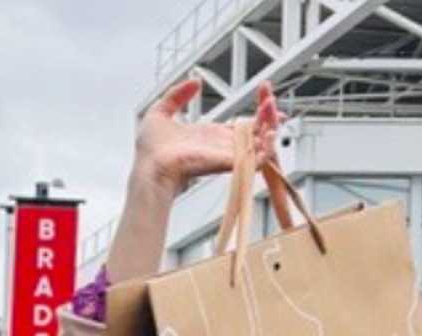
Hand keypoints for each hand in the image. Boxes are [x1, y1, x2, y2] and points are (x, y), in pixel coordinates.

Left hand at [133, 76, 281, 193]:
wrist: (149, 168)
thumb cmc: (150, 152)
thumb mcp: (161, 112)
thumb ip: (177, 94)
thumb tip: (195, 81)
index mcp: (211, 137)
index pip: (243, 124)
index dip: (257, 110)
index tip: (264, 90)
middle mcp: (222, 147)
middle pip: (257, 131)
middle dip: (268, 112)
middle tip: (269, 94)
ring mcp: (227, 156)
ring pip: (261, 143)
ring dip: (271, 123)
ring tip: (271, 104)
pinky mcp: (228, 163)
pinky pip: (257, 159)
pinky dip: (268, 145)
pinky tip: (271, 128)